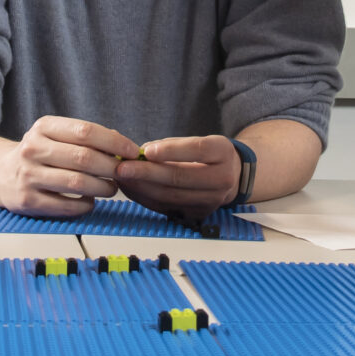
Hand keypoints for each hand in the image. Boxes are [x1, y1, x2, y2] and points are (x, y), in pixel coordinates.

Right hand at [0, 116, 135, 216]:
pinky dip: (86, 205)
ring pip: (78, 183)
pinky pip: (67, 206)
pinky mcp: (28, 200)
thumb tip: (122, 144)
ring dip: (103, 187)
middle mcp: (33, 149)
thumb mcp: (54, 135)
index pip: (85, 131)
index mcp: (43, 127)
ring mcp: (28, 176)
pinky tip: (90, 201)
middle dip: (112, 166)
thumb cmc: (38, 153)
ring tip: (111, 188)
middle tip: (125, 173)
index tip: (133, 151)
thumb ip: (85, 137)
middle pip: (84, 158)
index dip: (114, 141)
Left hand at [119, 135, 243, 220]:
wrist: (231, 176)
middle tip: (123, 168)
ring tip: (123, 178)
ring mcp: (212, 200)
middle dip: (147, 173)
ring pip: (171, 196)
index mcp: (222, 152)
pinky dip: (146, 198)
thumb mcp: (198, 140)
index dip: (170, 150)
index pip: (197, 150)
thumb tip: (141, 153)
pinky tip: (132, 189)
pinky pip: (167, 207)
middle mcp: (222, 178)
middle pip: (180, 177)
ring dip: (142, 188)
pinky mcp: (199, 214)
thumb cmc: (208, 155)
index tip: (146, 151)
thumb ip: (172, 145)